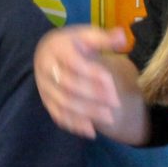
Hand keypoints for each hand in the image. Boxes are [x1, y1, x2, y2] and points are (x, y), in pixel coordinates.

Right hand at [34, 25, 147, 142]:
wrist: (49, 51)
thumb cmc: (73, 44)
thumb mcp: (87, 35)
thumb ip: (105, 38)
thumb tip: (123, 37)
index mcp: (57, 48)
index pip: (74, 63)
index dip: (93, 75)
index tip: (112, 83)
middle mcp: (46, 67)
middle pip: (68, 85)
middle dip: (93, 96)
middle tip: (115, 103)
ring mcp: (44, 86)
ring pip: (63, 103)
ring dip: (86, 112)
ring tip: (109, 117)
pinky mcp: (46, 100)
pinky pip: (58, 115)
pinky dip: (74, 124)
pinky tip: (92, 131)